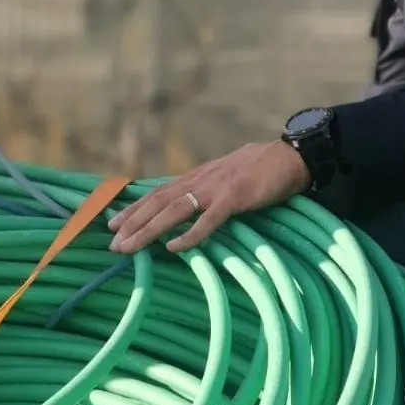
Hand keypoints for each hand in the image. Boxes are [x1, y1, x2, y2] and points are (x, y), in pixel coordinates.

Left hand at [107, 140, 310, 253]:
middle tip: (112, 242)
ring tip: (129, 247)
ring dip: (148, 230)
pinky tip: (174, 247)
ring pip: (173, 211)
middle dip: (133, 222)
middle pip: (158, 202)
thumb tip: (197, 202)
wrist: (292, 157)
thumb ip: (212, 187)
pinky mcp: (234, 198)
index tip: (114, 222)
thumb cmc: (265, 168)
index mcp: (200, 176)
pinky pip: (208, 220)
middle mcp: (201, 180)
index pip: (160, 192)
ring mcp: (217, 188)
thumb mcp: (230, 175)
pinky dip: (190, 234)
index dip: (135, 208)